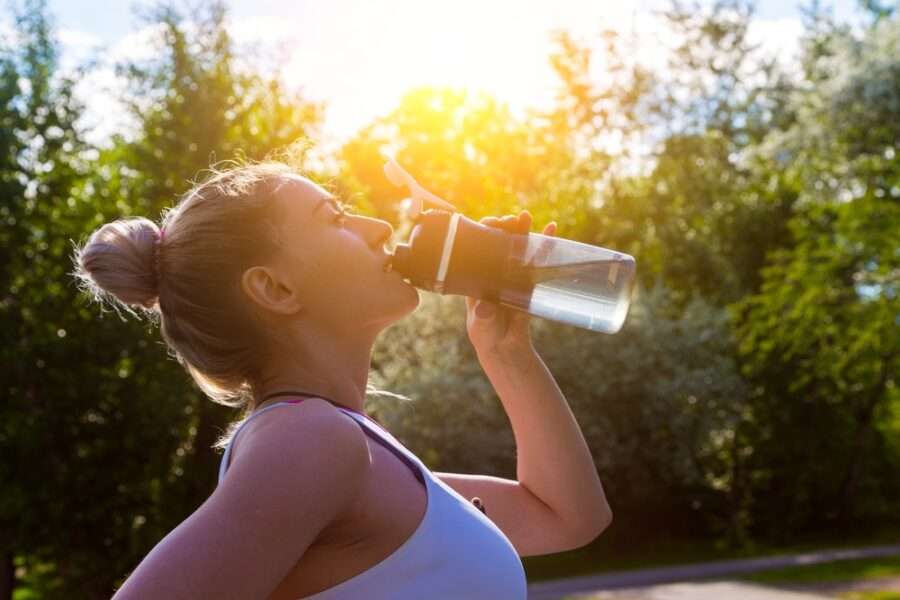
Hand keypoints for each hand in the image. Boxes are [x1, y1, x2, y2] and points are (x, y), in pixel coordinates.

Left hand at [465, 210, 556, 356]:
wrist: (504, 348)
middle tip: (511, 221)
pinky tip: (551, 230)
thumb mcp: (482, 326)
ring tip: (525, 217)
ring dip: (522, 231)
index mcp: (476, 277)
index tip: (491, 225)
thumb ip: (484, 317)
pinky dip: (544, 246)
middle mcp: (492, 271)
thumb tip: (484, 308)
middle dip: (503, 227)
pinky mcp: (528, 282)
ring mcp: (511, 275)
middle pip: (496, 242)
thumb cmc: (486, 335)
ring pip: (516, 248)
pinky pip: (537, 261)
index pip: (476, 248)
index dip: (482, 233)